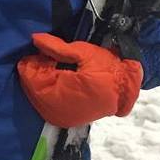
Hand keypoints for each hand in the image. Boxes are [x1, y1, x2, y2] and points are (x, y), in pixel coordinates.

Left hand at [17, 32, 142, 127]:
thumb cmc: (108, 69)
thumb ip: (56, 47)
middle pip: (32, 88)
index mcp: (60, 95)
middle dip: (36, 72)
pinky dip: (48, 91)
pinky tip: (58, 80)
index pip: (32, 78)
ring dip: (41, 82)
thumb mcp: (83, 52)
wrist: (127, 89)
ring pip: (38, 97)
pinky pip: (47, 105)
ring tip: (55, 67)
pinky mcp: (66, 120)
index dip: (32, 63)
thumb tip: (35, 39)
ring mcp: (61, 118)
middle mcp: (57, 111)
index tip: (40, 51)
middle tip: (48, 58)